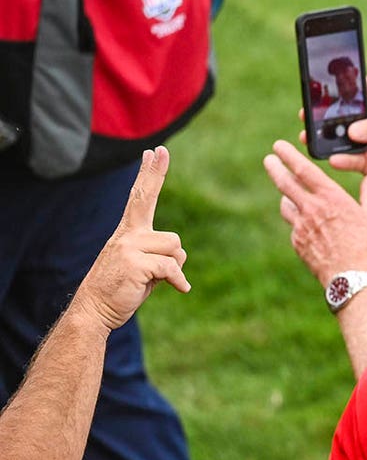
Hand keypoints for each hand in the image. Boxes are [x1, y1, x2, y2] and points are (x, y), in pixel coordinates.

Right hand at [74, 147, 188, 330]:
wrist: (94, 310)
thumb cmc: (122, 290)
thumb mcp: (144, 269)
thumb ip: (159, 256)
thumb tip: (179, 255)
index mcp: (128, 232)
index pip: (141, 197)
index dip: (150, 174)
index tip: (154, 152)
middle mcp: (127, 234)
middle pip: (147, 198)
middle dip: (155, 173)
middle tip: (160, 149)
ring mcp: (129, 246)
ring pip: (176, 246)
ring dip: (175, 267)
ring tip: (156, 279)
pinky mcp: (136, 263)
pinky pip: (173, 267)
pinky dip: (178, 281)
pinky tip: (177, 290)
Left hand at [264, 140, 366, 285]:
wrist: (351, 276)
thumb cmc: (366, 245)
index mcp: (330, 197)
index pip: (304, 169)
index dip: (289, 155)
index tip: (279, 146)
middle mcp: (311, 209)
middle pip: (284, 183)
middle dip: (275, 168)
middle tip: (269, 160)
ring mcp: (301, 227)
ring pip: (285, 205)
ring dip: (287, 197)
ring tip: (290, 196)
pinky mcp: (297, 242)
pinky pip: (293, 226)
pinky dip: (297, 222)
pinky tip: (307, 226)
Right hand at [298, 76, 366, 200]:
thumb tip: (351, 131)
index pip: (363, 87)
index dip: (346, 80)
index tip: (326, 76)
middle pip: (346, 113)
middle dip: (326, 111)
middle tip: (307, 110)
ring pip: (342, 137)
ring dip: (325, 136)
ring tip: (307, 135)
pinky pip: (350, 160)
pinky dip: (340, 160)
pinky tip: (332, 158)